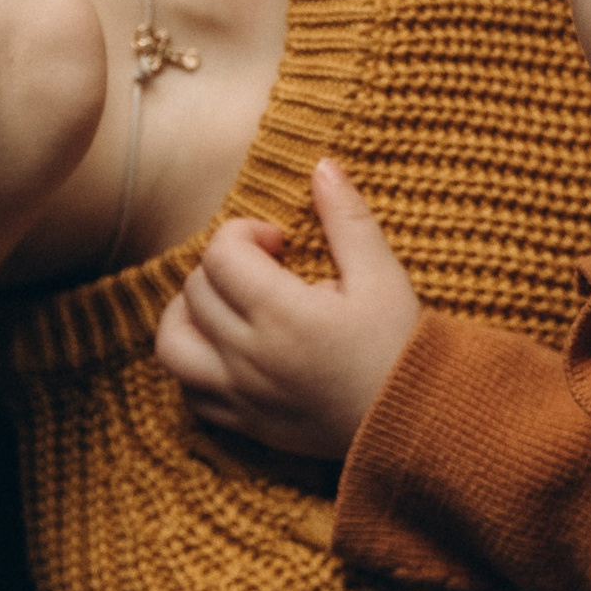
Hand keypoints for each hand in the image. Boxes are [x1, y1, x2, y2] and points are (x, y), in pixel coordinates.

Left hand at [153, 160, 422, 458]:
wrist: (417, 422)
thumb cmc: (401, 346)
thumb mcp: (383, 275)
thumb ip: (347, 219)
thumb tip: (322, 166)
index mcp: (283, 315)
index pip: (220, 254)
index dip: (244, 233)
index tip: (279, 242)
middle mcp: (250, 356)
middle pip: (196, 291)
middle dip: (223, 266)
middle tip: (265, 269)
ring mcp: (242, 394)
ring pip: (173, 345)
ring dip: (187, 314)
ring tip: (225, 304)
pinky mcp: (246, 424)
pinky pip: (190, 395)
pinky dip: (194, 367)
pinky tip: (225, 350)